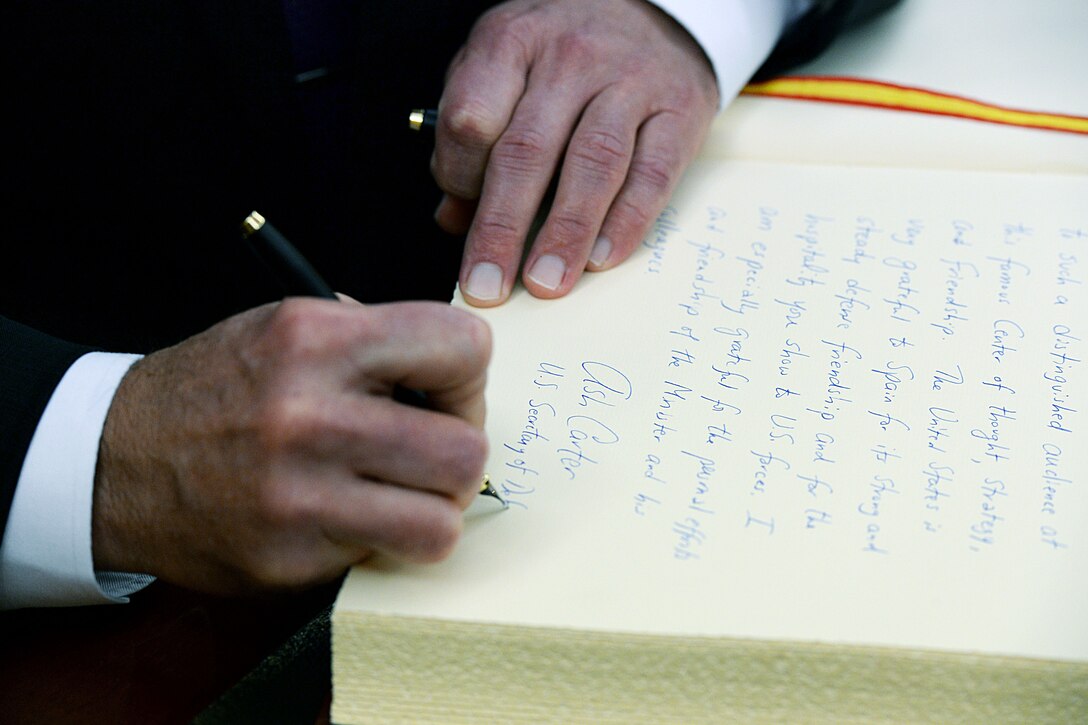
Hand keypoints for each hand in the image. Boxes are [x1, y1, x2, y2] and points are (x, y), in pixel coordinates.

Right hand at [91, 299, 490, 594]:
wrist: (117, 459)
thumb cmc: (221, 387)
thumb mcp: (290, 326)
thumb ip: (378, 342)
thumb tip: (460, 379)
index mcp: (317, 339)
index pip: (463, 348)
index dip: (468, 378)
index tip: (446, 395)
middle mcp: (309, 415)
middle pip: (466, 451)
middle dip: (460, 455)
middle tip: (429, 453)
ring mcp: (297, 495)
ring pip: (440, 522)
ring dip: (431, 512)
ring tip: (399, 493)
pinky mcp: (287, 558)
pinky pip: (382, 556)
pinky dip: (378, 540)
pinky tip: (343, 515)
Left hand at [433, 0, 718, 305]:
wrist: (656, 10)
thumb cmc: (563, 54)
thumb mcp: (504, 69)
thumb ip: (474, 139)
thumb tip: (452, 219)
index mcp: (513, 41)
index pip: (471, 118)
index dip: (458, 177)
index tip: (459, 221)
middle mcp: (570, 57)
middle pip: (527, 151)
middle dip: (502, 229)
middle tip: (487, 287)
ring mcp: (630, 81)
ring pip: (592, 164)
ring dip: (565, 233)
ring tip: (545, 283)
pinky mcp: (679, 110)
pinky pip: (651, 174)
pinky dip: (626, 222)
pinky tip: (601, 259)